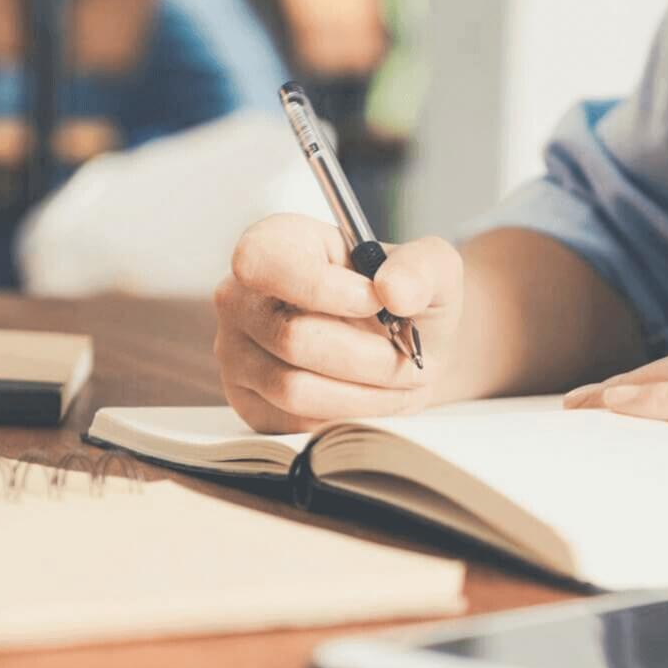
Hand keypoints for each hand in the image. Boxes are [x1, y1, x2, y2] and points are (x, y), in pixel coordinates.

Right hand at [215, 214, 462, 432]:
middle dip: (367, 356)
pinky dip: (348, 416)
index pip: (264, 263)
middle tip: (409, 358)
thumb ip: (421, 267)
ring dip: (363, 393)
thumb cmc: (404, 300)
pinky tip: (373, 398)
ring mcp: (236, 353)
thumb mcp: (431, 267)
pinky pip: (295, 423)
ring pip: (294, 388)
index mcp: (274, 244)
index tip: (376, 302)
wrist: (401, 347)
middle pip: (291, 338)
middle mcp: (240, 297)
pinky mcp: (249, 403)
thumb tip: (393, 290)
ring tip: (400, 382)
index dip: (323, 289)